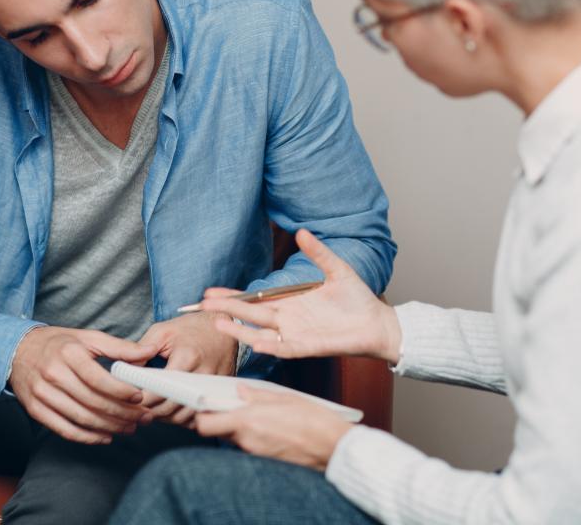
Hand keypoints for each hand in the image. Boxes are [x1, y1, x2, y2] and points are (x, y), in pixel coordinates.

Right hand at [9, 326, 156, 444]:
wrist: (17, 350)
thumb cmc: (58, 343)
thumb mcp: (88, 337)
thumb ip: (120, 347)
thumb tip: (150, 351)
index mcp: (69, 353)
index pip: (99, 378)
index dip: (121, 391)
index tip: (140, 397)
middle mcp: (53, 374)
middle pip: (93, 401)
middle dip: (122, 413)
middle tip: (143, 418)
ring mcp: (42, 394)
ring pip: (81, 418)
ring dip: (109, 427)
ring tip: (130, 428)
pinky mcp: (35, 410)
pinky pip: (65, 429)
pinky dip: (87, 437)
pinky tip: (106, 436)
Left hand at [134, 311, 238, 424]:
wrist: (222, 325)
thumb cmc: (189, 329)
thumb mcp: (162, 331)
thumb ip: (141, 350)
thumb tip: (124, 371)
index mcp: (187, 358)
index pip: (161, 390)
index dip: (144, 399)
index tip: (131, 400)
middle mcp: (203, 375)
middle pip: (172, 407)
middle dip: (151, 412)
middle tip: (136, 409)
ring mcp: (213, 386)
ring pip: (186, 416)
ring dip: (166, 418)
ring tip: (152, 410)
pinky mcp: (218, 393)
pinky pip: (198, 415)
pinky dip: (183, 418)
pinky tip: (171, 410)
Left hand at [195, 384, 353, 469]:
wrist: (332, 447)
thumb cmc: (312, 421)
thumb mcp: (283, 398)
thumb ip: (256, 395)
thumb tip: (240, 391)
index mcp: (248, 421)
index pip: (206, 424)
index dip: (200, 415)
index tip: (201, 405)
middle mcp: (247, 440)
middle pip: (218, 430)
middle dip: (219, 418)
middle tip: (228, 405)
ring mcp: (254, 452)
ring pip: (233, 437)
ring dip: (237, 425)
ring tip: (255, 413)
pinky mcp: (264, 459)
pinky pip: (249, 444)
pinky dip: (252, 435)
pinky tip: (267, 426)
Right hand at [202, 229, 401, 362]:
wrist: (377, 322)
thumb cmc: (357, 299)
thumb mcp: (336, 269)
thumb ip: (318, 253)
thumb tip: (301, 231)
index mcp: (290, 303)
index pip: (255, 300)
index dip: (233, 296)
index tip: (210, 291)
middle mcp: (288, 321)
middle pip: (251, 316)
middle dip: (227, 309)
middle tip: (202, 304)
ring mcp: (297, 335)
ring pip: (261, 335)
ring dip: (240, 331)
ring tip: (219, 323)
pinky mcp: (311, 347)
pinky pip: (286, 349)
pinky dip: (271, 346)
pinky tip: (256, 342)